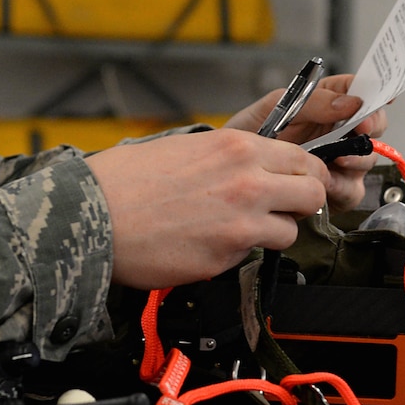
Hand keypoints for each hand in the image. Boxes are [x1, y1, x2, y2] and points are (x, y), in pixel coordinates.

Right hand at [84, 128, 331, 288]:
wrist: (91, 216)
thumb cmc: (127, 180)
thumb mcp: (186, 147)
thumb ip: (229, 156)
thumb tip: (256, 166)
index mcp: (238, 147)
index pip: (304, 159)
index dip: (306, 174)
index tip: (299, 184)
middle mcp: (248, 182)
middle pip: (312, 194)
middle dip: (302, 203)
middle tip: (282, 209)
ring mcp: (240, 223)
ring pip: (290, 232)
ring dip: (273, 232)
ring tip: (241, 229)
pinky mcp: (225, 257)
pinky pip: (251, 256)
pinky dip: (238, 253)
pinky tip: (209, 243)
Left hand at [226, 73, 386, 210]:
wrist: (229, 169)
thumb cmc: (250, 131)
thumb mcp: (276, 107)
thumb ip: (313, 101)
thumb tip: (349, 102)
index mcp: (329, 103)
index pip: (362, 92)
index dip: (376, 92)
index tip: (380, 97)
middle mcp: (339, 132)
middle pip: (373, 127)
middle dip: (372, 127)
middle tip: (362, 129)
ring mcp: (339, 161)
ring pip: (367, 160)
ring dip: (357, 159)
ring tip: (338, 159)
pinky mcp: (334, 189)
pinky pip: (351, 191)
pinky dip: (343, 188)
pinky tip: (326, 183)